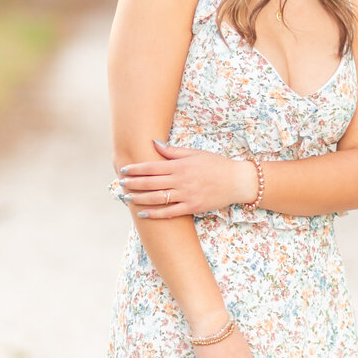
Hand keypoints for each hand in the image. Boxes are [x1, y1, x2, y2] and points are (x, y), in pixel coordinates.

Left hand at [118, 141, 257, 217]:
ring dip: (139, 198)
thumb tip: (154, 143)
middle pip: (151, 183)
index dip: (136, 169)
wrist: (236, 181)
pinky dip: (154, 214)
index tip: (125, 170)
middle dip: (134, 184)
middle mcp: (181, 180)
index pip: (152, 167)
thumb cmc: (216, 165)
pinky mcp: (192, 208)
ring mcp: (186, 195)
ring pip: (157, 198)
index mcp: (180, 165)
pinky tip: (143, 213)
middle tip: (121, 184)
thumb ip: (173, 151)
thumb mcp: (195, 153)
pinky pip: (169, 212)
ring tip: (127, 197)